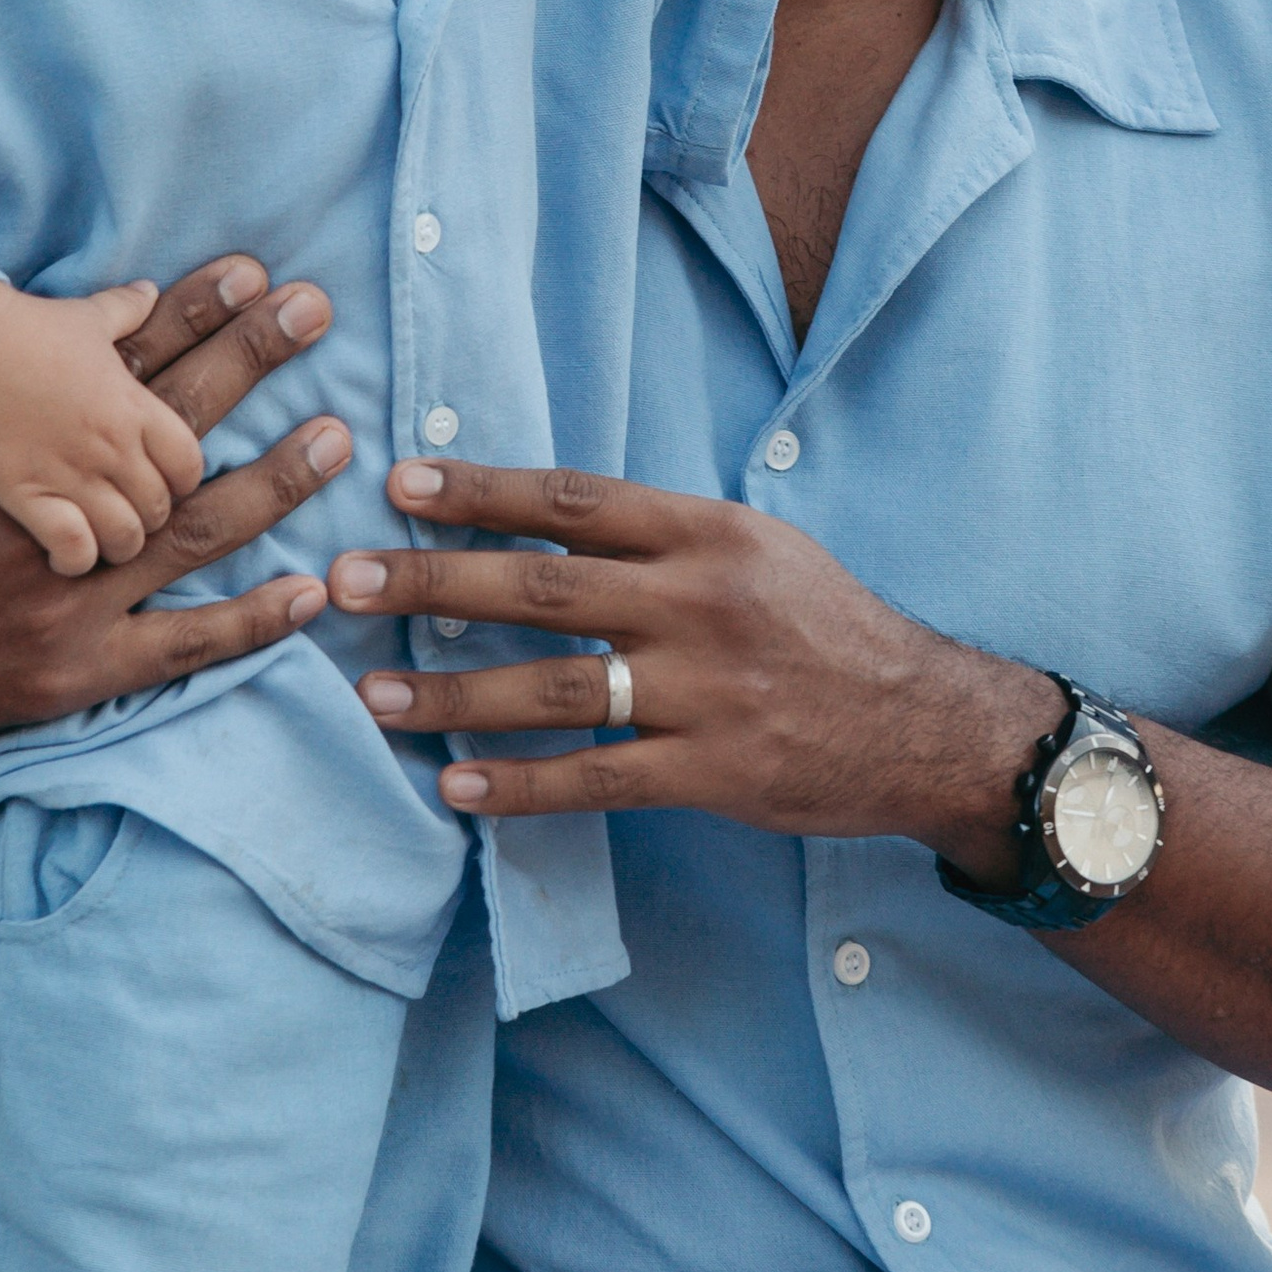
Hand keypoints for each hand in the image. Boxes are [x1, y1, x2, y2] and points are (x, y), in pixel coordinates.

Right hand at [0, 257, 355, 783]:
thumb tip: (61, 329)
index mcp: (7, 443)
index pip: (120, 363)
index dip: (192, 313)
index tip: (253, 271)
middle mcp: (48, 508)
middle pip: (173, 425)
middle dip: (250, 361)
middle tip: (317, 312)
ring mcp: (69, 595)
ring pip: (197, 530)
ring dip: (274, 480)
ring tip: (338, 436)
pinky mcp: (72, 671)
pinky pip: (181, 645)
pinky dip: (249, 621)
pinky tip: (308, 590)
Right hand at [0, 281, 210, 574]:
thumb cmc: (29, 329)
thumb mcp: (87, 318)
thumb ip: (124, 310)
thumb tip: (148, 290)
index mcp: (133, 408)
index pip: (189, 465)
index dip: (184, 479)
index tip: (166, 480)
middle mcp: (111, 448)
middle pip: (160, 507)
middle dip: (152, 516)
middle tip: (131, 514)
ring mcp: (72, 476)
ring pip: (126, 537)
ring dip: (121, 544)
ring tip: (105, 541)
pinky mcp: (29, 497)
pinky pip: (73, 548)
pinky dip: (77, 560)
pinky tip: (66, 556)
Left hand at [332, 458, 1056, 871]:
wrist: (925, 724)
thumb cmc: (827, 626)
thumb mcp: (756, 548)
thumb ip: (657, 536)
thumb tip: (535, 521)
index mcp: (708, 532)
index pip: (572, 501)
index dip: (480, 491)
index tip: (401, 485)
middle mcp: (700, 603)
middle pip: (540, 588)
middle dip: (431, 584)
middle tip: (346, 581)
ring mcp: (704, 691)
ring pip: (551, 689)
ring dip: (451, 694)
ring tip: (372, 696)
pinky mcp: (711, 771)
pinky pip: (595, 779)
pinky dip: (519, 784)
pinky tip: (455, 786)